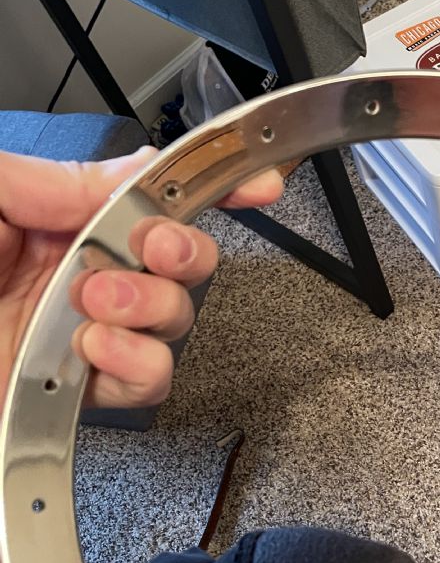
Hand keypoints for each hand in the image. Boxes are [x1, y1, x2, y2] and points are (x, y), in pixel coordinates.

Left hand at [0, 145, 283, 409]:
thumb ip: (61, 180)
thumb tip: (138, 171)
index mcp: (59, 219)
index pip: (152, 198)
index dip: (213, 188)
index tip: (257, 186)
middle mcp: (84, 274)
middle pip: (182, 262)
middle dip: (187, 251)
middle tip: (155, 248)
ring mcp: (88, 332)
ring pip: (173, 321)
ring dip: (154, 306)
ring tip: (99, 301)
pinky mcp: (78, 391)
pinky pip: (145, 383)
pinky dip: (137, 365)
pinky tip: (97, 347)